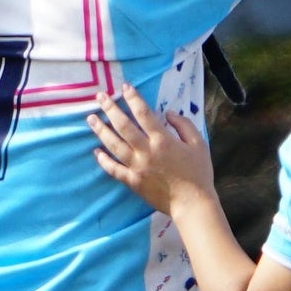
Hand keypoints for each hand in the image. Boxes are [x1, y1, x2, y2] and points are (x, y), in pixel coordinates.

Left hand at [88, 89, 217, 212]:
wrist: (192, 203)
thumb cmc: (198, 173)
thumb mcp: (199, 144)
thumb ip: (184, 125)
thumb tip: (168, 114)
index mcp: (162, 140)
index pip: (143, 113)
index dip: (133, 98)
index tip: (124, 87)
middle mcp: (145, 151)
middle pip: (123, 125)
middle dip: (110, 109)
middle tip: (100, 97)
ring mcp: (136, 167)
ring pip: (113, 145)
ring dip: (101, 130)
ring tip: (91, 119)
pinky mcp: (132, 181)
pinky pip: (113, 169)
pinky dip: (103, 160)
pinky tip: (97, 151)